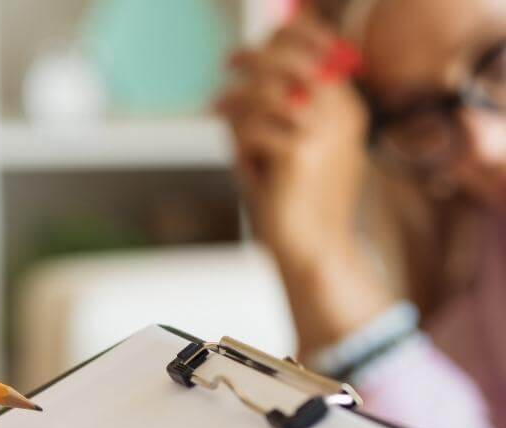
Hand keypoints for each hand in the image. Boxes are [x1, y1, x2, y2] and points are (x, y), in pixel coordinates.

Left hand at [216, 14, 396, 350]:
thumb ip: (270, 116)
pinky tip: (242, 161)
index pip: (320, 49)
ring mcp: (322, 132)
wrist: (312, 253)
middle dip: (256, 58)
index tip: (262, 41)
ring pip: (267, 91)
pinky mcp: (299, 154)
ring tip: (218, 111)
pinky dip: (239, 142)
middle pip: (292, 58)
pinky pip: (252, 128)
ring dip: (238, 103)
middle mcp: (340, 113)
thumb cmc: (294, 207)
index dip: (289, 37)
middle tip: (228, 63)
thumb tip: (239, 83)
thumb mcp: (286, 152)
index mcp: (346, 109)